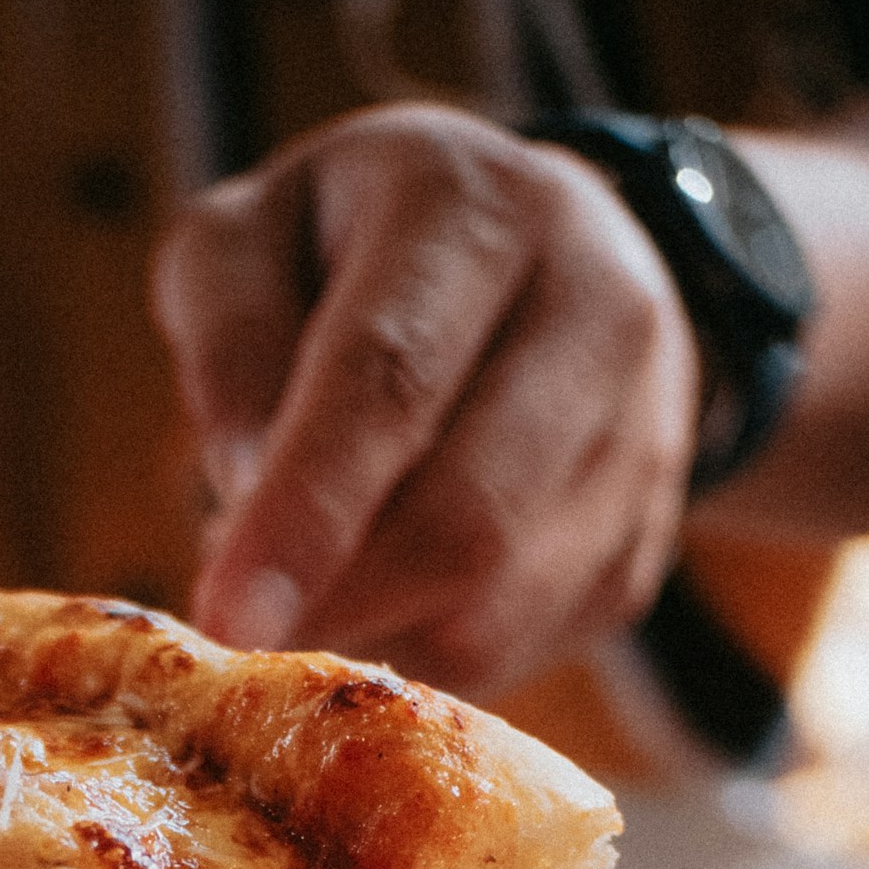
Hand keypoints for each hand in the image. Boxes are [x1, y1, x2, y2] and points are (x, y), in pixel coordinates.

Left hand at [153, 104, 700, 696]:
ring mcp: (643, 432)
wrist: (548, 254)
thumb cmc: (358, 249)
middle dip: (336, 605)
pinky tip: (381, 604)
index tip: (224, 616)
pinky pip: (523, 649)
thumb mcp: (251, 237)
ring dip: (375, 638)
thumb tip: (244, 482)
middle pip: (465, 517)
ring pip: (497, 608)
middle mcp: (593, 307)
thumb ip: (227, 340)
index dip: (305, 514)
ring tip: (307, 602)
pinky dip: (426, 656)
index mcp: (476, 212)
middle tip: (240, 639)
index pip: (390, 378)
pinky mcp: (644, 540)